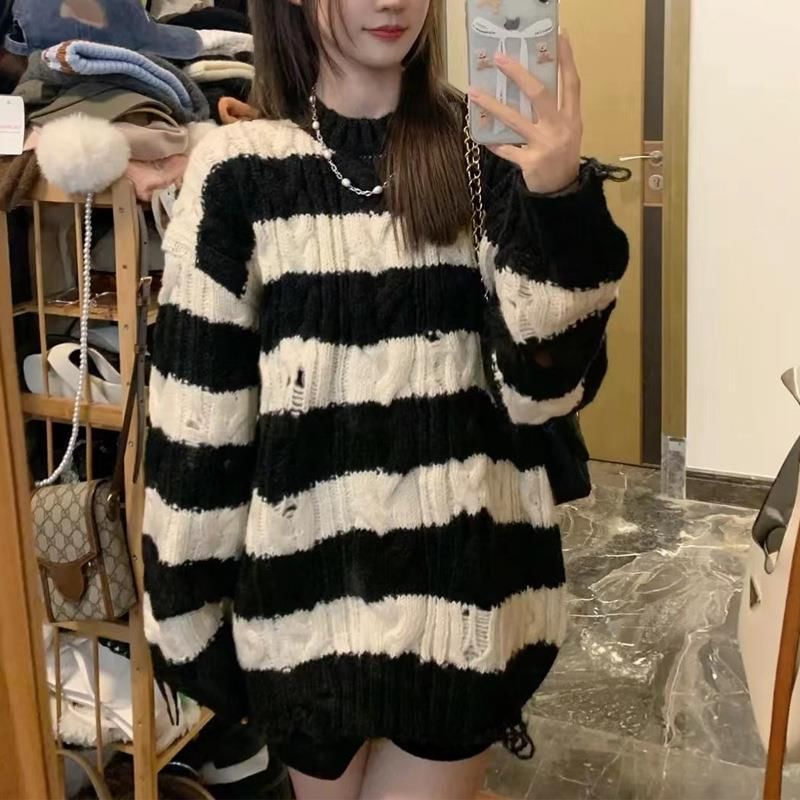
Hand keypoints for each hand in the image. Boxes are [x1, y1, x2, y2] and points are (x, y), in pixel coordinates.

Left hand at [469, 33, 581, 194]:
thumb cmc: (561, 156)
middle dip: (519, 74)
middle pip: (540, 94)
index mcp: (572, 117)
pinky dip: (493, 141)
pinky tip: (481, 134)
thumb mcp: (567, 131)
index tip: (560, 35)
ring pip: (515, 120)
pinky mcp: (530, 162)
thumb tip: (528, 86)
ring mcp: (545, 145)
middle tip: (500, 58)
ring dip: (493, 105)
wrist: (562, 192)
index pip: (570, 83)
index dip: (566, 59)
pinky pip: (506, 149)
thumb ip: (554, 111)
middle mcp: (560, 127)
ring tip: (474, 92)